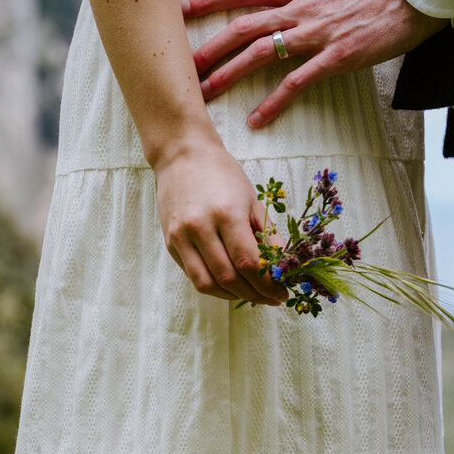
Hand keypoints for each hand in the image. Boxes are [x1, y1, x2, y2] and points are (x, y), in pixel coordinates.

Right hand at [153, 135, 285, 304]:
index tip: (282, 293)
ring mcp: (181, 238)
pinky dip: (215, 287)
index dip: (268, 285)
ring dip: (235, 296)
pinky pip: (195, 277)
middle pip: (230, 278)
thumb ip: (267, 235)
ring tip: (253, 294)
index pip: (248, 263)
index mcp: (226, 214)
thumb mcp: (252, 199)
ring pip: (209, 284)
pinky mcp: (171, 244)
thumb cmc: (221, 174)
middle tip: (271, 298)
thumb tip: (283, 268)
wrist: (181, 155)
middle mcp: (200, 228)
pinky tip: (231, 286)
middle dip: (255, 294)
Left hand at [183, 0, 445, 128]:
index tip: (183, 9)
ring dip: (229, 74)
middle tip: (180, 64)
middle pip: (244, 25)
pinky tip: (255, 120)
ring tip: (204, 93)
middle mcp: (301, 8)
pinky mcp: (337, 56)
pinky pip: (298, 83)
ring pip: (262, 53)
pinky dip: (274, 103)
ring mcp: (317, 33)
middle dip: (210, 46)